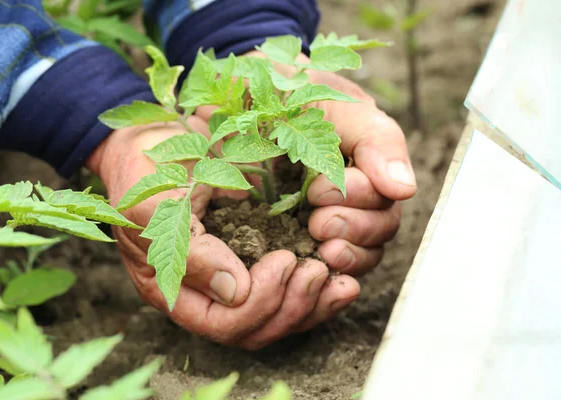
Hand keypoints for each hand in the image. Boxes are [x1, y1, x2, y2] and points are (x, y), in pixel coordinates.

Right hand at [86, 117, 360, 348]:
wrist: (154, 139)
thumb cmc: (147, 170)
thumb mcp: (156, 206)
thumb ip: (190, 252)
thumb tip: (234, 292)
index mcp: (175, 287)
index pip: (223, 323)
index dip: (260, 302)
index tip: (284, 259)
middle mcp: (205, 292)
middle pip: (255, 329)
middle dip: (292, 306)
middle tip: (317, 270)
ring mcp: (233, 277)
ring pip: (276, 318)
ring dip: (312, 304)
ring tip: (339, 281)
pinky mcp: (255, 257)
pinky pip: (288, 292)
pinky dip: (318, 291)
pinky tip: (342, 278)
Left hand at [240, 51, 416, 280]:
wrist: (233, 95)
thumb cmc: (284, 91)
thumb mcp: (330, 101)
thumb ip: (373, 138)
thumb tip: (405, 188)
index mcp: (365, 157)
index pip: (386, 193)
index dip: (360, 197)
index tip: (317, 190)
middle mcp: (354, 189)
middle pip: (381, 227)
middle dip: (356, 228)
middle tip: (318, 222)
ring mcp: (327, 213)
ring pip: (364, 250)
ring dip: (348, 253)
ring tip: (319, 244)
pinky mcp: (296, 233)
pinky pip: (329, 263)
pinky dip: (328, 270)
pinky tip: (311, 264)